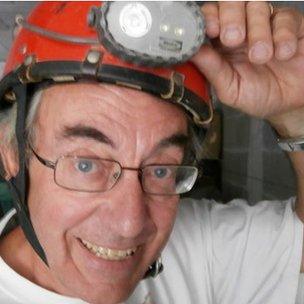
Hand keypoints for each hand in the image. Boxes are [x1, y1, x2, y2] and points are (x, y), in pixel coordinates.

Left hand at [192, 2, 303, 128]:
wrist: (290, 102)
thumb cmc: (258, 95)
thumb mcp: (230, 89)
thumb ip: (212, 70)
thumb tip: (191, 52)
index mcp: (220, 44)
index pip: (209, 19)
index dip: (208, 19)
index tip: (211, 30)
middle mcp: (241, 29)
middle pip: (230, 3)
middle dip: (230, 18)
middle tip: (234, 39)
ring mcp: (265, 24)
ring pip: (256, 6)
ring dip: (258, 32)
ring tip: (261, 57)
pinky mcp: (290, 24)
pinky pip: (285, 17)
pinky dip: (283, 36)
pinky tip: (283, 54)